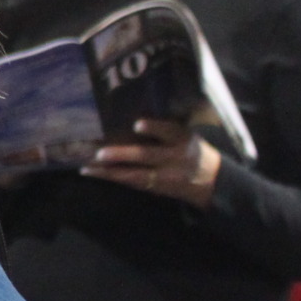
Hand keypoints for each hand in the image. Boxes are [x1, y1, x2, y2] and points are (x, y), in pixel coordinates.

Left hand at [84, 118, 221, 208]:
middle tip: (100, 153)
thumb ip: (167, 128)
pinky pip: (132, 183)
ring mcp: (165, 176)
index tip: (137, 124)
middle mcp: (174, 158)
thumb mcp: (188, 135)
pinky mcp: (157, 188)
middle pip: (147, 156)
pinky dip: (113, 177)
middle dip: (123, 155)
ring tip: (89, 166)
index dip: (154, 128)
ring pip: (135, 175)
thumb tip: (134, 112)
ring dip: (110, 171)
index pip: (169, 131)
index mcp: (183, 139)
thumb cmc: (192, 149)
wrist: (212, 180)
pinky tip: (94, 173)